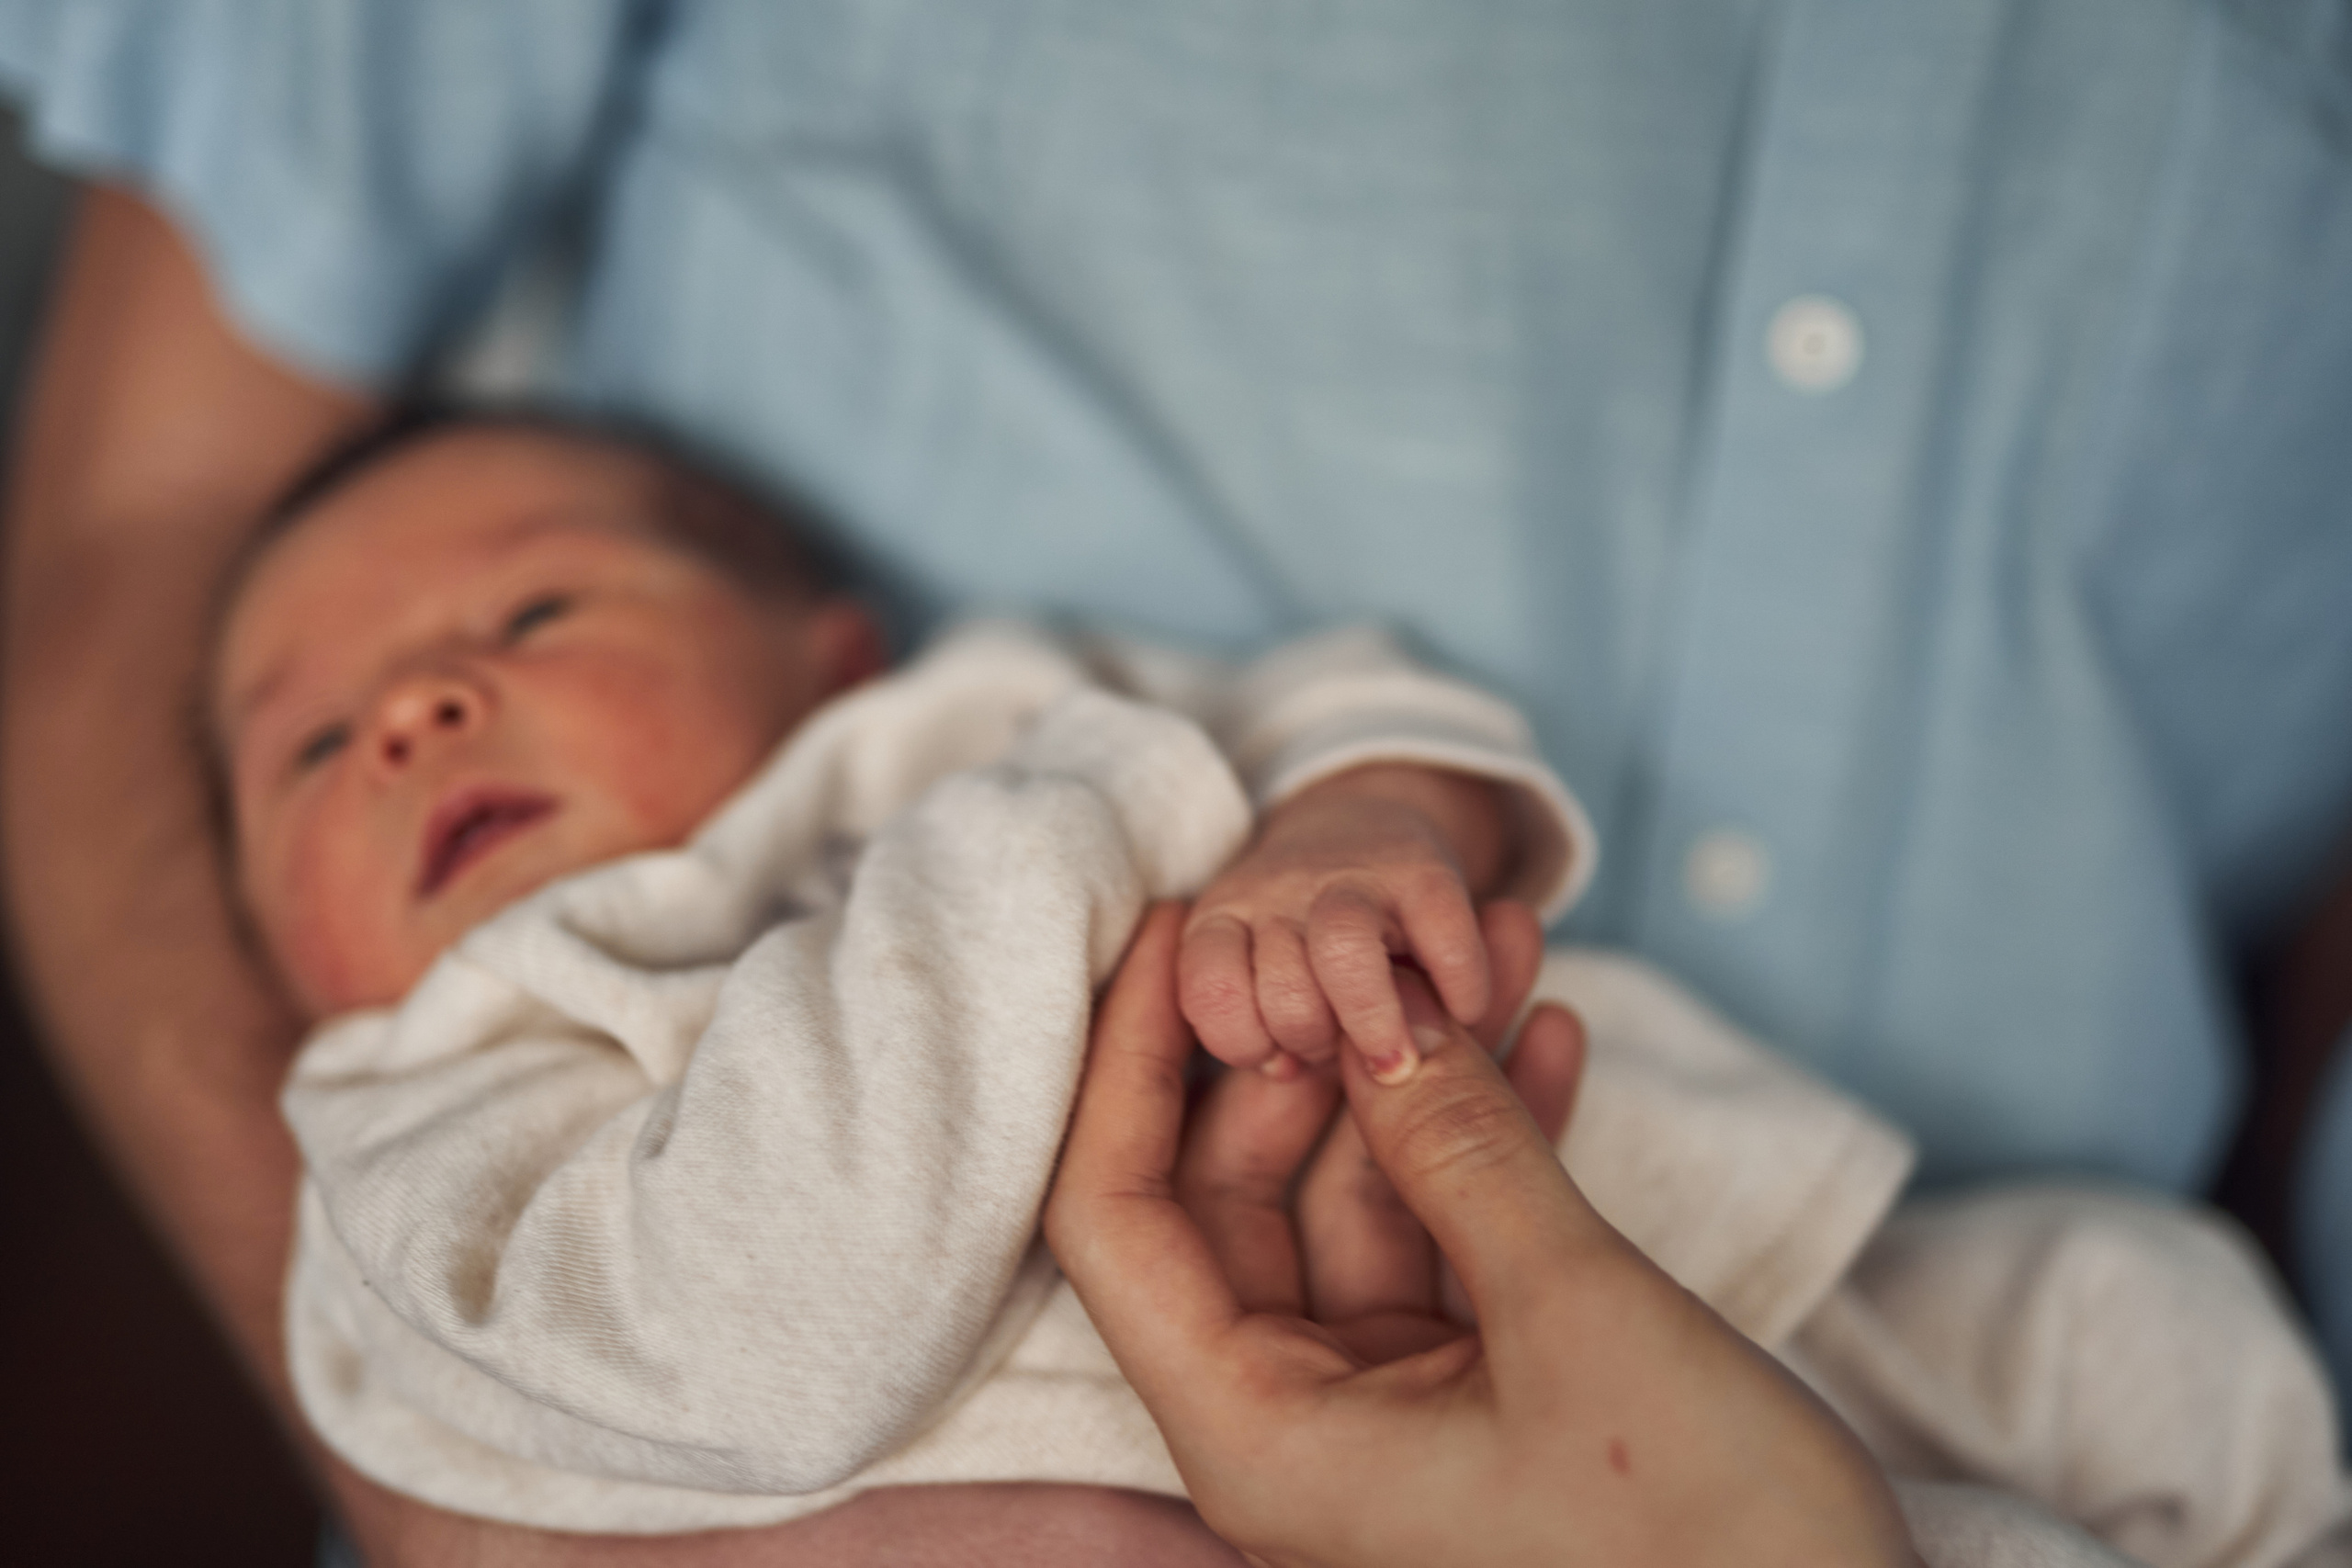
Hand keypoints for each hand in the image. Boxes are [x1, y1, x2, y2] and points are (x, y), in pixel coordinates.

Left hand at [1049, 906, 1918, 1567]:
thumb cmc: (1710, 1540)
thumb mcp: (1576, 1313)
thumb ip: (1464, 1149)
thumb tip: (1380, 1012)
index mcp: (1258, 1438)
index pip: (1114, 1220)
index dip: (1128, 1061)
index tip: (1174, 926)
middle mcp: (1296, 1429)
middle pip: (1236, 1197)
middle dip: (1315, 1046)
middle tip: (1385, 932)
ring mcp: (1387, 1415)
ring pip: (1360, 1204)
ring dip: (1426, 1078)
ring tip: (1497, 948)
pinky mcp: (1476, 1401)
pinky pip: (1448, 1244)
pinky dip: (1495, 1146)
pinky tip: (1552, 1035)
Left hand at [1179, 764, 1510, 1078]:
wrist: (1360, 823)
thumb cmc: (1306, 947)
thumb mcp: (1261, 986)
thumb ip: (1264, 1037)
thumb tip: (1288, 1069)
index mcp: (1223, 922)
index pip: (1210, 991)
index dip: (1246, 1042)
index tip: (1283, 1060)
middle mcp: (1277, 892)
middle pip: (1283, 987)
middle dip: (1316, 1038)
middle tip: (1345, 1048)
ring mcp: (1351, 876)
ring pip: (1345, 950)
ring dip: (1374, 1022)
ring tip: (1398, 1061)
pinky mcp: (1427, 872)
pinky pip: (1444, 942)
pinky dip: (1459, 992)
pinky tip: (1459, 1011)